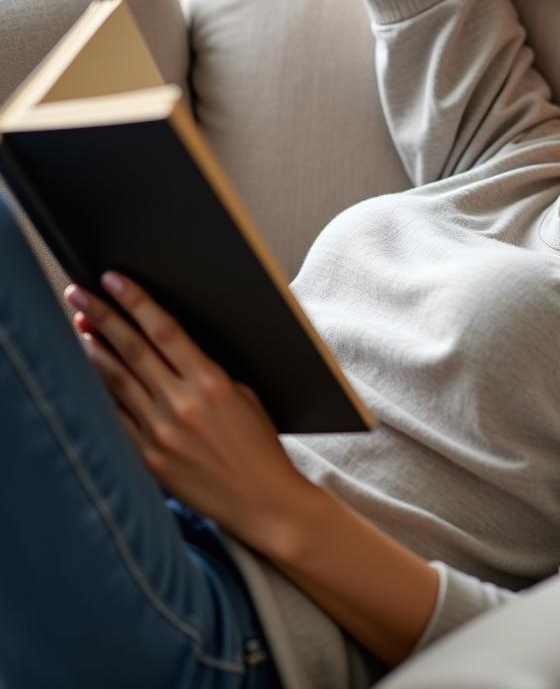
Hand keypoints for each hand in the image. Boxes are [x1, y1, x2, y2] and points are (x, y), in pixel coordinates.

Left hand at [63, 271, 309, 552]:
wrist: (261, 499)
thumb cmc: (260, 444)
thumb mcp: (245, 395)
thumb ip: (207, 373)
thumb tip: (170, 350)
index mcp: (212, 383)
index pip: (164, 332)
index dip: (136, 302)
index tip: (114, 280)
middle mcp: (182, 404)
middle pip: (132, 350)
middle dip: (102, 316)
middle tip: (78, 293)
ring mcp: (161, 433)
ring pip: (116, 381)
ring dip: (93, 350)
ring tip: (77, 326)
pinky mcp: (148, 458)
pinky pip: (115, 418)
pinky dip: (100, 392)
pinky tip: (89, 374)